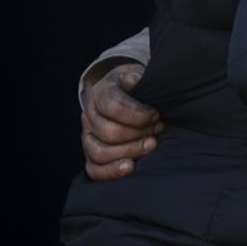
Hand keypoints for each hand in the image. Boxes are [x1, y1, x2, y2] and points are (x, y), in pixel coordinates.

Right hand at [81, 62, 162, 179]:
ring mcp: (88, 137)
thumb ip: (138, 76)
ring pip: (100, 152)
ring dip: (130, 151)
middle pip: (108, 132)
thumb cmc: (138, 86)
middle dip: (138, 133)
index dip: (137, 114)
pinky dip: (111, 172)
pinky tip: (131, 167)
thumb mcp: (139, 74)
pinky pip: (94, 170)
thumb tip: (134, 81)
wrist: (129, 95)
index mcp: (100, 92)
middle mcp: (89, 115)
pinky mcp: (91, 155)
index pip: (112, 106)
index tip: (155, 114)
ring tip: (152, 145)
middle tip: (158, 129)